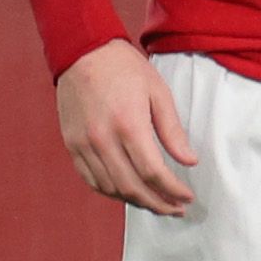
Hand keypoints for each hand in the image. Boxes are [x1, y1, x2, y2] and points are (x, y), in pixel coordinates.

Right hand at [55, 40, 196, 215]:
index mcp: (128, 124)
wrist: (82, 51)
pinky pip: (91, 179)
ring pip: (111, 188)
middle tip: (175, 209)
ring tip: (155, 202)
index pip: (153, 172)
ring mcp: (83, 144)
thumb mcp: (157, 92)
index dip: (172, 191)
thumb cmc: (123, 68)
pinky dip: (111, 192)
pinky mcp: (72, 144)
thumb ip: (172, 130)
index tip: (187, 197)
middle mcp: (103, 138)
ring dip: (136, 201)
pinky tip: (128, 192)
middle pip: (132, 187)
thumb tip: (189, 161)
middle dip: (158, 204)